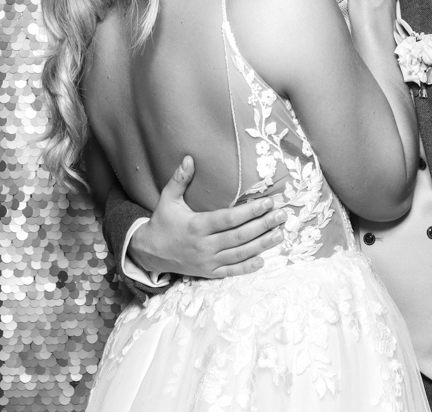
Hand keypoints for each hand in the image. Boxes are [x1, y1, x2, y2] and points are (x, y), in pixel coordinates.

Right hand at [128, 156, 286, 278]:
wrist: (149, 253)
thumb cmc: (162, 222)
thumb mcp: (168, 199)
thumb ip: (180, 179)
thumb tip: (189, 158)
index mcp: (196, 226)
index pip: (229, 218)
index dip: (250, 211)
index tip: (268, 203)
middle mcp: (204, 245)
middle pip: (239, 236)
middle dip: (263, 225)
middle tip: (282, 215)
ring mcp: (207, 261)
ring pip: (239, 254)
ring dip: (262, 244)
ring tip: (279, 234)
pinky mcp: (208, 273)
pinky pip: (231, 271)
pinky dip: (247, 267)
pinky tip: (263, 260)